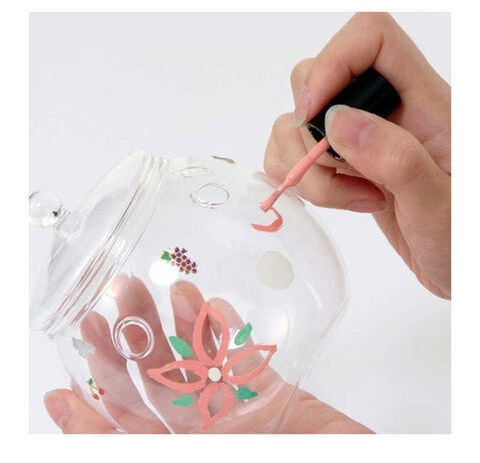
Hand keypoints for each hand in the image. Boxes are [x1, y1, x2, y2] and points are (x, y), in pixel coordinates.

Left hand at [44, 276, 370, 433]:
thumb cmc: (306, 460)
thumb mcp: (218, 453)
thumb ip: (141, 442)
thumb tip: (72, 419)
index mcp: (186, 448)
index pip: (123, 434)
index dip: (86, 414)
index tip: (58, 382)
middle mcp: (204, 431)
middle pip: (154, 386)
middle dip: (127, 343)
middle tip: (110, 301)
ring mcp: (237, 410)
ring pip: (193, 361)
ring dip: (171, 323)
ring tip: (154, 286)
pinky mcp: (271, 390)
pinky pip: (238, 356)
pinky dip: (219, 327)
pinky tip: (205, 300)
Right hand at [264, 13, 450, 298]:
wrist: (459, 265)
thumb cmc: (464, 240)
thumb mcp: (441, 205)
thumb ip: (397, 159)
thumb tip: (336, 121)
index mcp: (423, 103)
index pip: (370, 38)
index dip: (332, 63)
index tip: (313, 115)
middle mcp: (384, 112)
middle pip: (316, 79)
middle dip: (309, 136)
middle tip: (341, 174)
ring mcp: (359, 140)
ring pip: (295, 124)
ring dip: (305, 168)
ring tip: (353, 199)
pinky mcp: (341, 166)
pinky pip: (292, 155)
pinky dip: (298, 179)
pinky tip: (340, 200)